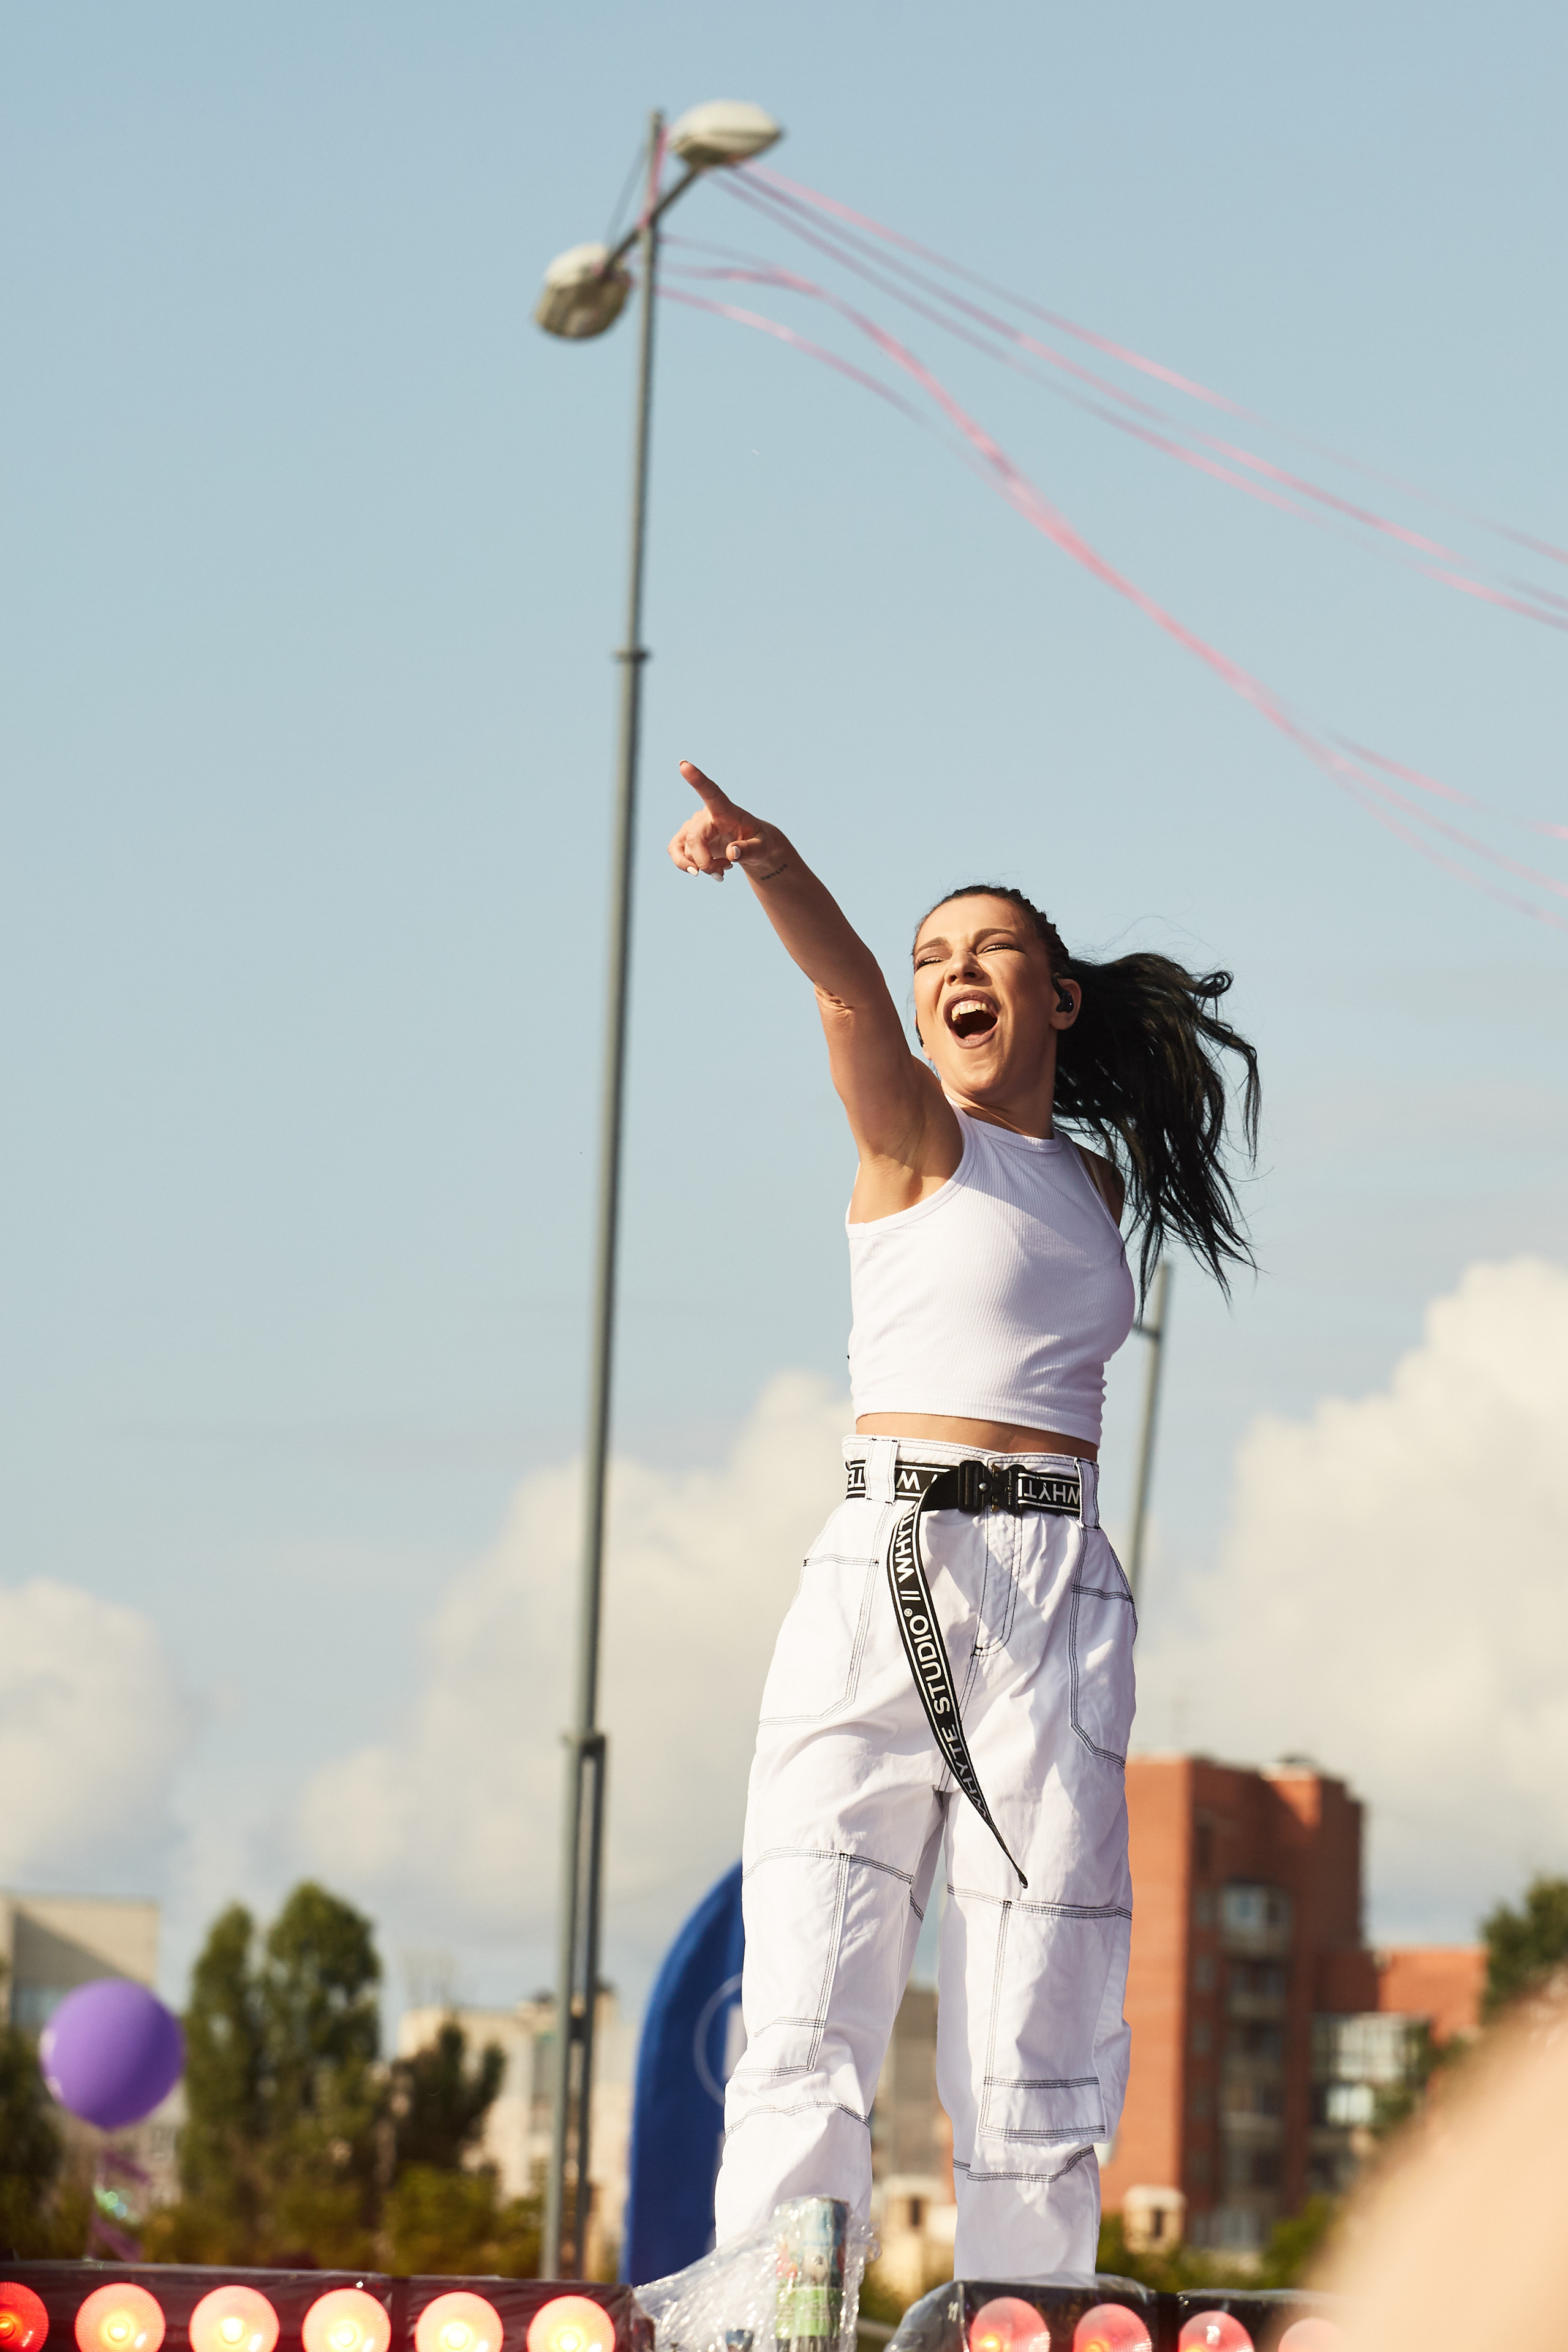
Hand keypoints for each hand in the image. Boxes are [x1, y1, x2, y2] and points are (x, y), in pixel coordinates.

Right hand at [667, 760, 789, 882]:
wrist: (754, 849)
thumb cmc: (761, 844)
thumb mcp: (763, 849)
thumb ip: (750, 850)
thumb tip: (731, 853)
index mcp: (726, 811)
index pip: (711, 792)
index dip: (697, 779)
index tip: (684, 765)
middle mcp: (706, 815)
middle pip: (695, 839)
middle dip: (706, 863)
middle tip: (723, 875)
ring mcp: (694, 826)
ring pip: (683, 849)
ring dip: (700, 866)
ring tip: (721, 871)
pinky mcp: (687, 839)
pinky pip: (676, 852)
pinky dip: (688, 866)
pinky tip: (706, 870)